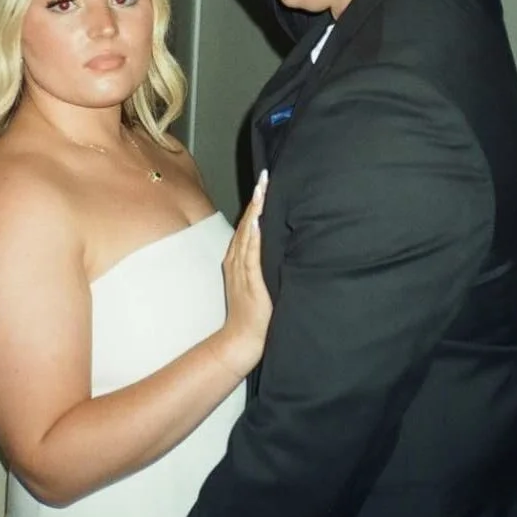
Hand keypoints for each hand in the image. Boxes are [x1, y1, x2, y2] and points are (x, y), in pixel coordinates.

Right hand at [220, 171, 271, 373]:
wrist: (242, 340)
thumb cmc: (254, 314)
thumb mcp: (258, 282)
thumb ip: (263, 263)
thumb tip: (280, 245)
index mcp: (238, 260)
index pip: (247, 226)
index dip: (256, 204)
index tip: (265, 183)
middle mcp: (236, 261)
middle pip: (246, 224)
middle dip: (256, 200)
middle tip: (265, 176)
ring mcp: (241, 271)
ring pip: (247, 234)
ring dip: (255, 211)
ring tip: (263, 189)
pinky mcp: (249, 282)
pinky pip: (250, 255)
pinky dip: (253, 236)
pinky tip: (257, 221)